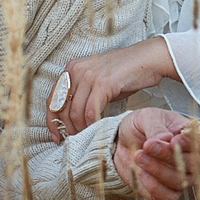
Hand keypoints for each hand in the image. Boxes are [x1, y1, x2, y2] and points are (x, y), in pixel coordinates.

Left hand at [48, 37, 174, 138]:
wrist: (147, 59)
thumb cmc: (125, 73)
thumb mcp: (97, 81)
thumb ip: (83, 95)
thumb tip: (73, 120)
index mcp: (71, 69)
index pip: (52, 100)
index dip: (51, 121)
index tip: (56, 136)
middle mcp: (76, 70)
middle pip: (62, 109)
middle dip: (67, 129)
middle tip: (74, 140)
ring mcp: (89, 76)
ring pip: (76, 112)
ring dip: (81, 129)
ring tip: (88, 136)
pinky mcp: (102, 83)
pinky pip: (91, 111)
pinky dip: (93, 124)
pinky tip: (98, 129)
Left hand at [113, 109, 199, 199]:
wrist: (123, 141)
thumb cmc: (142, 126)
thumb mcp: (148, 117)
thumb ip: (157, 127)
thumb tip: (165, 138)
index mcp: (193, 136)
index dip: (190, 145)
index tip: (173, 140)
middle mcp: (193, 159)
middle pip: (194, 165)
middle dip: (169, 156)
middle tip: (148, 146)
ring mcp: (182, 177)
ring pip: (181, 181)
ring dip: (157, 170)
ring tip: (138, 156)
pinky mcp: (168, 190)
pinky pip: (169, 197)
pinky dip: (154, 186)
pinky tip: (141, 172)